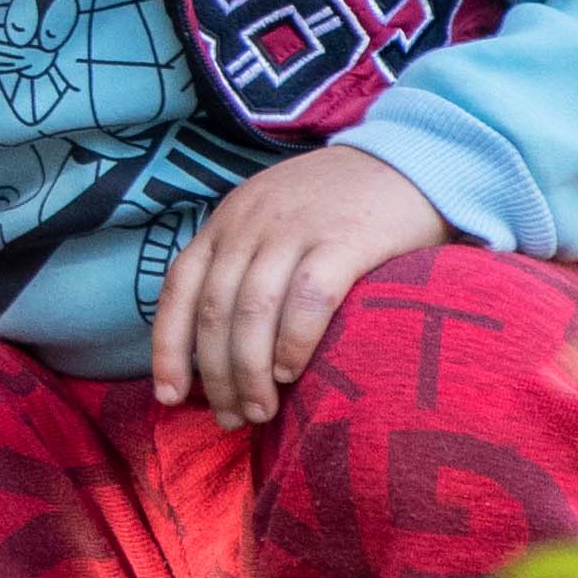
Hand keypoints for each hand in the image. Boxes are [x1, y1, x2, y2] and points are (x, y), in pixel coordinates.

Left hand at [151, 144, 449, 420]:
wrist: (410, 158)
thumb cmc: (339, 207)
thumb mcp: (273, 220)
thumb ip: (246, 265)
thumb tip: (220, 348)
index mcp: (228, 220)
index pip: (179, 286)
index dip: (167, 346)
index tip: (169, 396)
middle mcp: (251, 222)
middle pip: (214, 309)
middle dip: (216, 374)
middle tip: (232, 419)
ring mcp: (295, 229)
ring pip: (253, 309)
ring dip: (248, 370)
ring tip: (260, 410)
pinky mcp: (345, 240)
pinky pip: (308, 298)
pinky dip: (293, 340)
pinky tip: (291, 371)